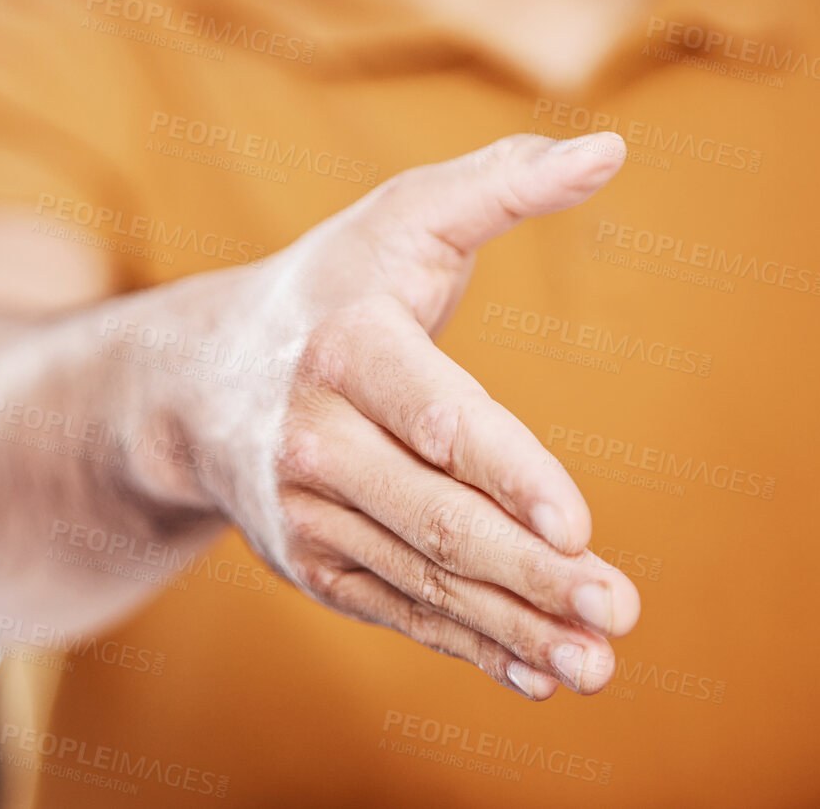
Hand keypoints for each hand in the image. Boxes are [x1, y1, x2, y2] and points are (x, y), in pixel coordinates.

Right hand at [134, 132, 638, 699]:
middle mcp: (313, 435)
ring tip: (599, 662)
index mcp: (346, 345)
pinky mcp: (309, 561)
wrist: (200, 380)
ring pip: (422, 576)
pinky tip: (538, 671)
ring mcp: (305, 509)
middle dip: (531, 570)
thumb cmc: (333, 285)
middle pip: (434, 516)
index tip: (578, 523)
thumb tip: (610, 148)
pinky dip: (468, 644)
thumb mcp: (403, 218)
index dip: (505, 470)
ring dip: (514, 624)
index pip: (433, 414)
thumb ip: (503, 182)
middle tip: (620, 606)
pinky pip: (396, 610)